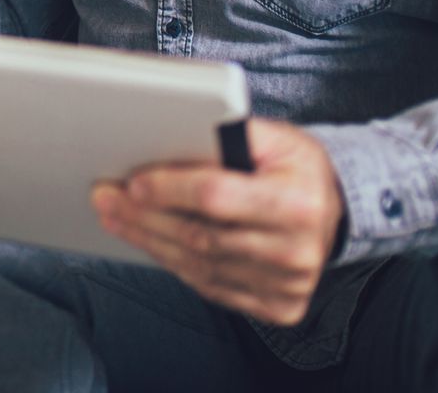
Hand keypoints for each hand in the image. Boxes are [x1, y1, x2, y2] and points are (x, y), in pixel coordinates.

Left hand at [90, 119, 343, 326]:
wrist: (332, 212)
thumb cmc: (295, 169)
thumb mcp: (277, 138)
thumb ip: (231, 134)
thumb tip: (173, 131)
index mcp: (297, 204)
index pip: (217, 196)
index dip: (170, 189)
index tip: (133, 181)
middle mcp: (295, 251)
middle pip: (200, 235)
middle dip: (143, 216)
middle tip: (105, 197)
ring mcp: (287, 285)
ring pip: (199, 265)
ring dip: (149, 240)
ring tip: (115, 217)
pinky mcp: (277, 306)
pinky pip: (211, 287)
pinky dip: (175, 263)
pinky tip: (150, 241)